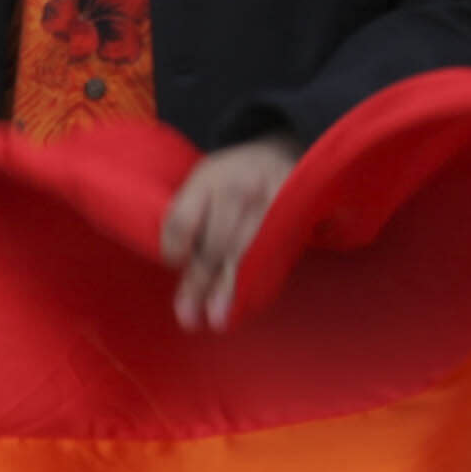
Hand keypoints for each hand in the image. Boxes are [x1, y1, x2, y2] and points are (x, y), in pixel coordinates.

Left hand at [161, 134, 299, 332]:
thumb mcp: (200, 182)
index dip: (175, 249)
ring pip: (246, 252)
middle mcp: (238, 189)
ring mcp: (271, 201)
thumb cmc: (229, 178)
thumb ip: (188, 218)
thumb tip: (177, 268)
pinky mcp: (296, 214)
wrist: (279, 151)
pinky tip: (248, 306)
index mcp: (207, 180)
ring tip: (218, 321)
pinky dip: (260, 284)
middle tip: (189, 320)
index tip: (174, 264)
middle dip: (200, 285)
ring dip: (230, 291)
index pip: (183, 221)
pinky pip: (276, 254)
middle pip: (215, 244)